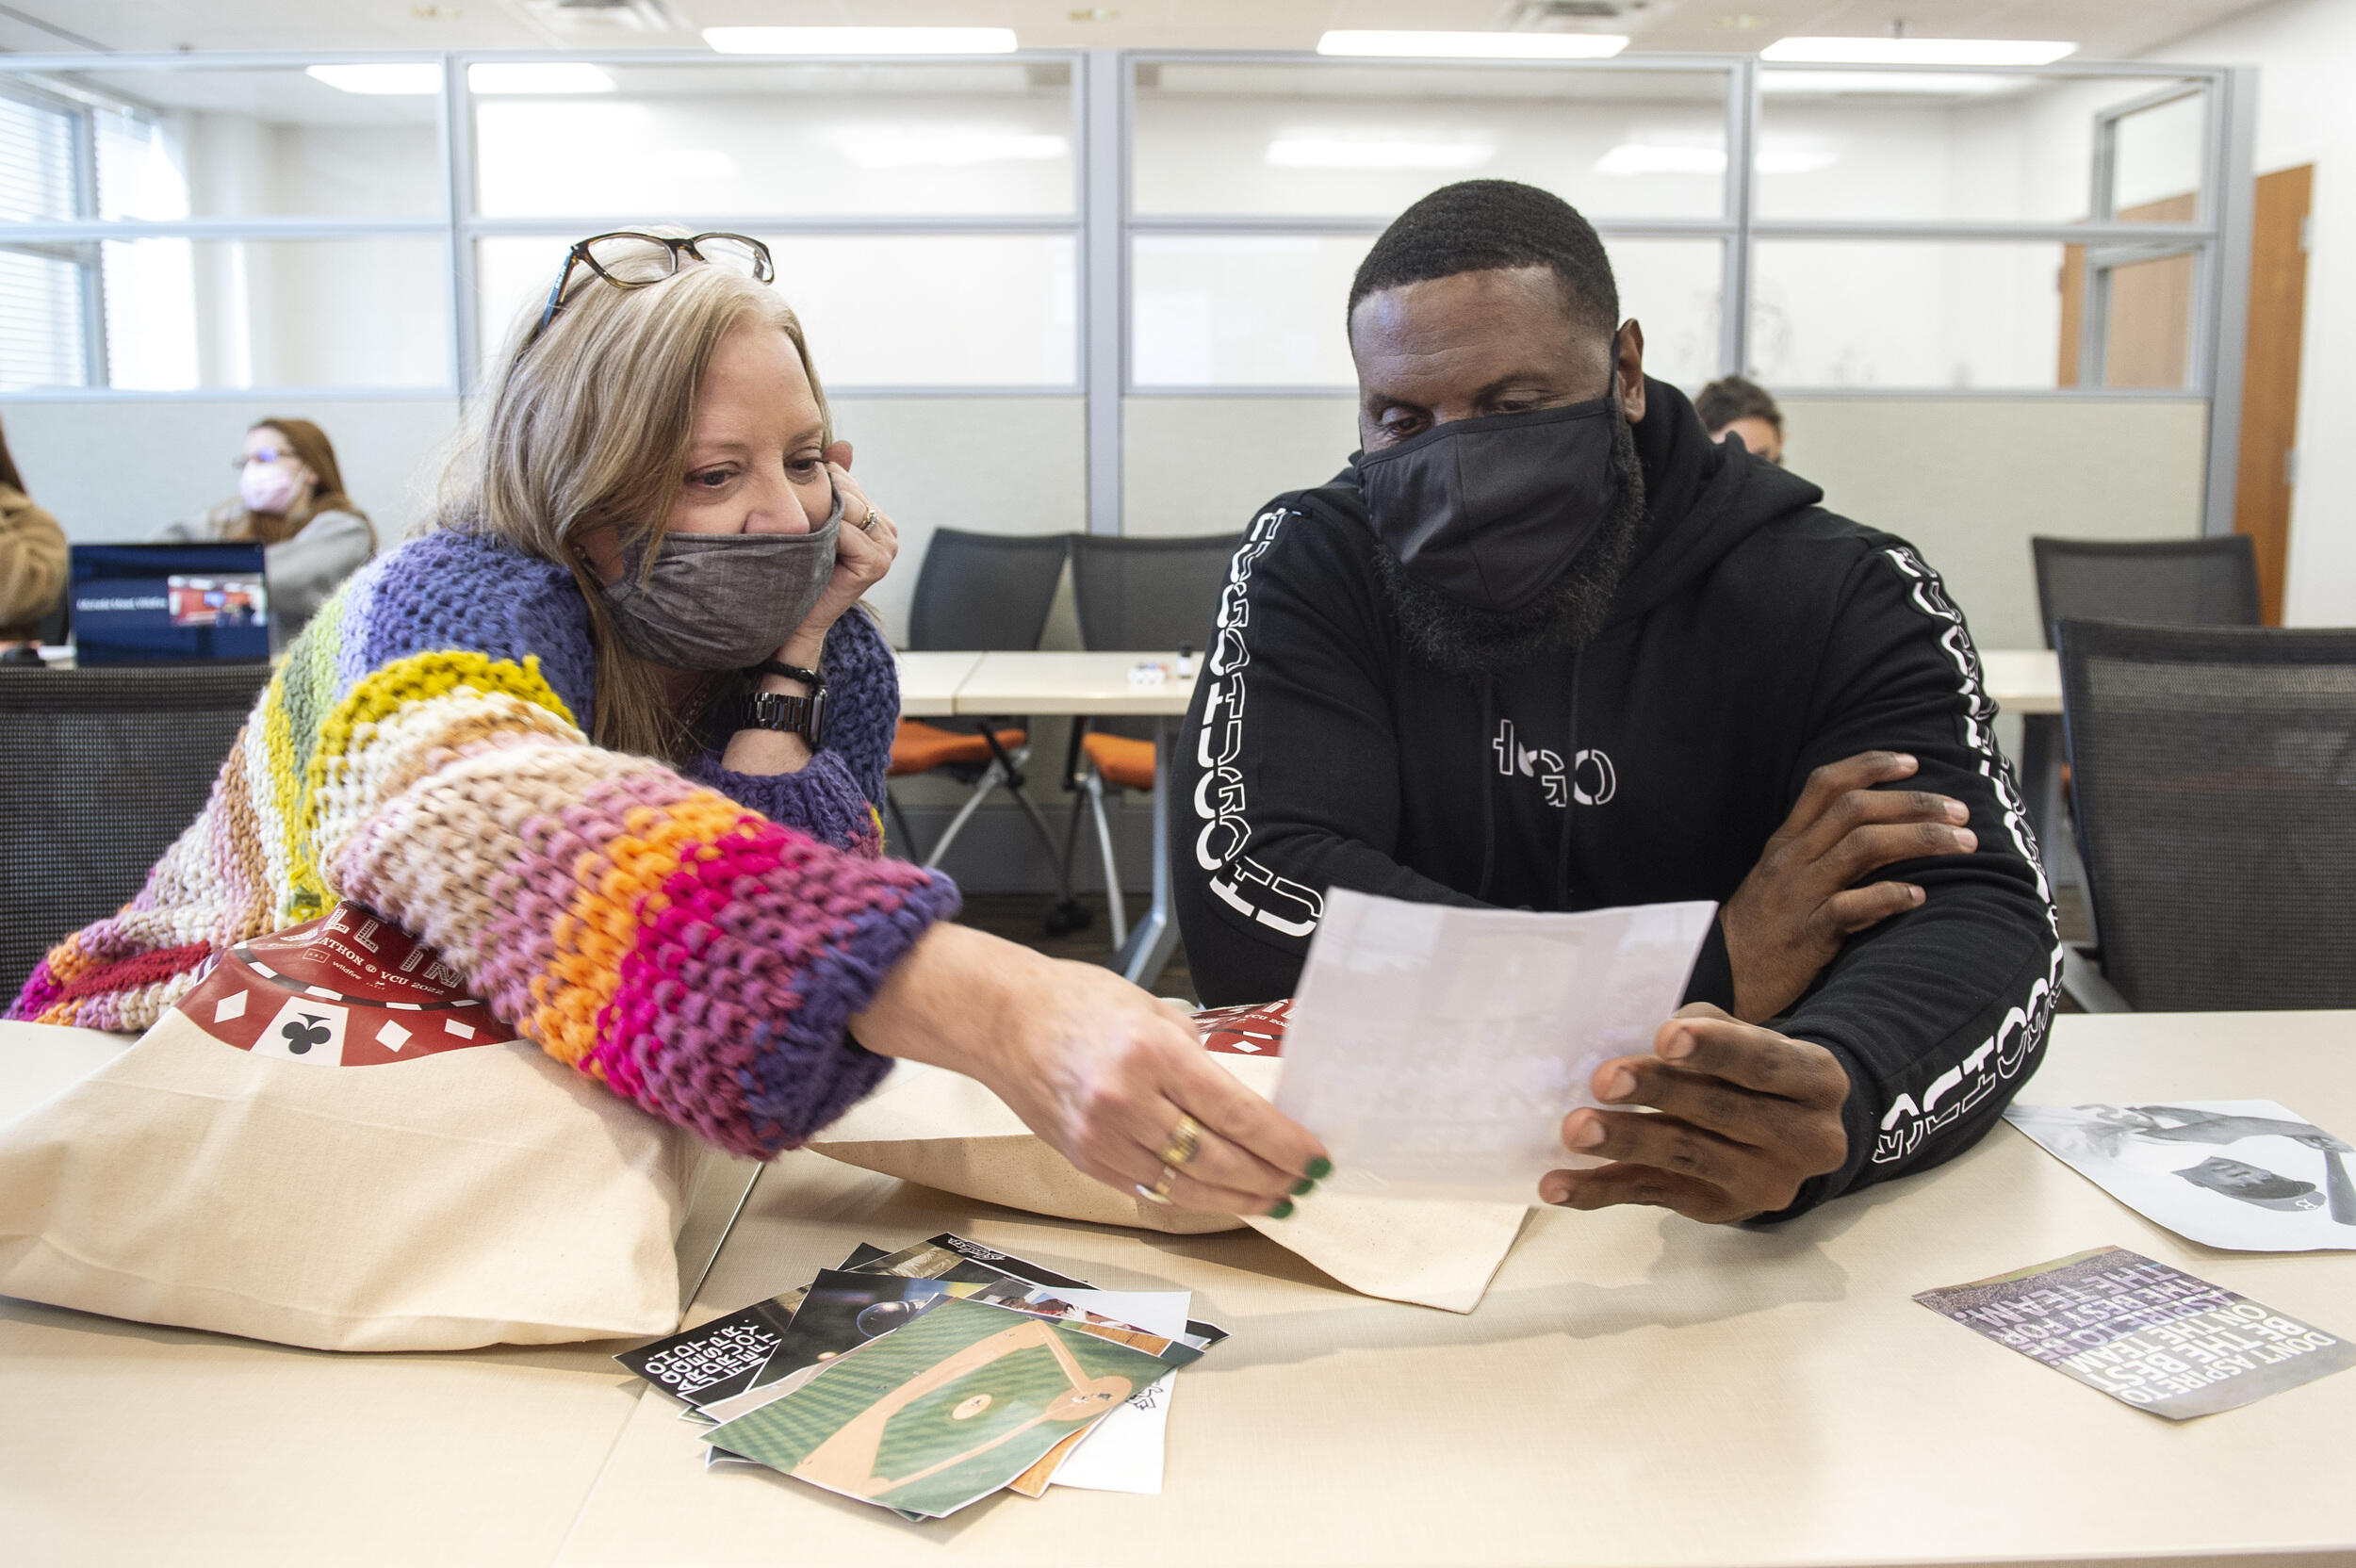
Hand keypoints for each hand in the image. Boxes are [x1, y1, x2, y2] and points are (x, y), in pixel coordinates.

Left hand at [776, 446, 896, 669]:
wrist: (798, 617)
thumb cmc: (802, 568)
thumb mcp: (818, 517)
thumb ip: (833, 483)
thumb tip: (843, 446)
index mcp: (879, 519)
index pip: (848, 482)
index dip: (820, 486)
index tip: (795, 498)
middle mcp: (889, 532)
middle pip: (849, 492)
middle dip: (819, 497)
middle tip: (794, 516)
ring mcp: (887, 550)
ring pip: (847, 508)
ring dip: (820, 516)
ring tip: (801, 532)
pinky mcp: (876, 565)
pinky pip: (844, 531)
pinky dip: (824, 535)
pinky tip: (809, 546)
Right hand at [850, 927, 1326, 1216]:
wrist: (1001, 1021)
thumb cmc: (1077, 1003)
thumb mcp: (1153, 1012)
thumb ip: (1197, 1062)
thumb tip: (1245, 1109)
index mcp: (1152, 1055)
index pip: (1237, 1114)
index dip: (1283, 1144)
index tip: (1313, 1157)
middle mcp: (1126, 1102)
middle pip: (1218, 1160)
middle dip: (1270, 1178)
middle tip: (1302, 1185)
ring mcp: (1101, 1139)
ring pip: (1188, 1187)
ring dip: (1237, 1198)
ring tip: (1272, 1199)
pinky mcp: (1085, 1161)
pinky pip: (1150, 1189)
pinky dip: (1191, 1196)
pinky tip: (1220, 1195)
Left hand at [1539, 1004, 1850, 1222]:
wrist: (1794, 1140)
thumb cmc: (1758, 1073)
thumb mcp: (1750, 1040)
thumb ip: (1706, 1034)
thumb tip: (1635, 1040)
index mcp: (1815, 1081)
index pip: (1764, 1062)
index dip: (1715, 1050)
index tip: (1665, 1038)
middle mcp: (1804, 1139)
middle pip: (1722, 1110)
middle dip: (1660, 1092)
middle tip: (1605, 1080)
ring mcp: (1763, 1183)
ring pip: (1686, 1156)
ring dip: (1626, 1142)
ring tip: (1576, 1130)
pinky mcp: (1717, 1209)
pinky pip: (1652, 1195)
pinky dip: (1599, 1191)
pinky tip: (1558, 1186)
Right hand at [1721, 751, 1974, 1022]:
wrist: (1718, 980)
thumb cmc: (1757, 932)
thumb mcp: (1777, 880)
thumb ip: (1815, 853)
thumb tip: (1874, 832)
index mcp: (1785, 843)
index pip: (1826, 784)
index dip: (1870, 765)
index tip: (1913, 762)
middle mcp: (1791, 860)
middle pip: (1855, 809)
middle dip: (1915, 802)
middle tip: (1960, 812)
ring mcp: (1798, 896)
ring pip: (1863, 847)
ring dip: (1920, 840)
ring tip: (1962, 845)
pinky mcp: (1806, 936)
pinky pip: (1852, 908)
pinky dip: (1890, 896)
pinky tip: (1920, 896)